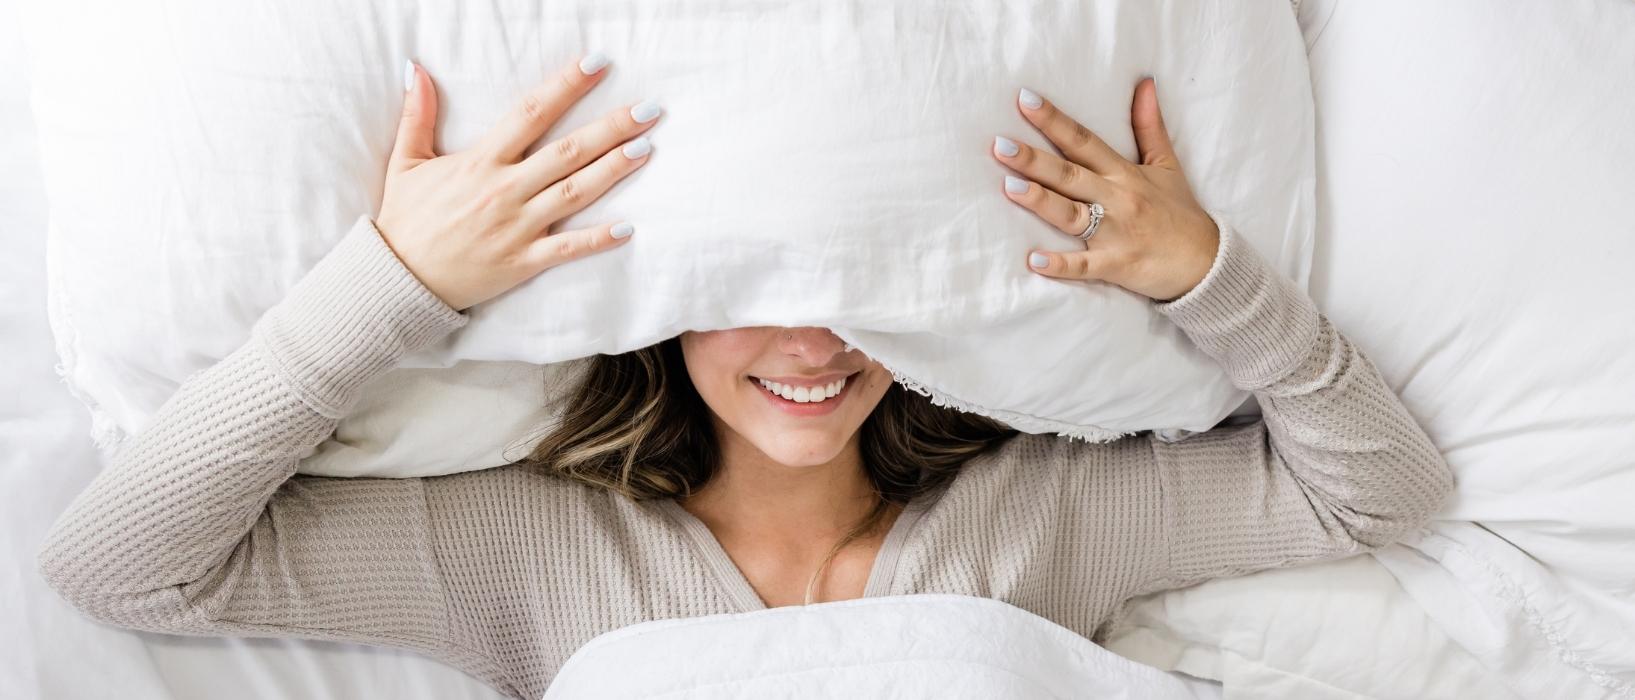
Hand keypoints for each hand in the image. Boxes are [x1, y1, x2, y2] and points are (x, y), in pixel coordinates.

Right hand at [376, 54, 659, 311]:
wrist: (396, 280)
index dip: (567, 86)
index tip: (597, 64)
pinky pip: (568, 249)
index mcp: (480, 161)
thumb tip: (415, 68)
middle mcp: (505, 190)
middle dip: (611, 128)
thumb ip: (417, 114)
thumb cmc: (404, 220)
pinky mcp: (522, 262)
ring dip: (613, 170)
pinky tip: (629, 227)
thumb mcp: (405, 162)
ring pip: (574, 193)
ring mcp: (517, 227)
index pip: (532, 113)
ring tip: (647, 148)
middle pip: (567, 151)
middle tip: (650, 110)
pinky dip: (598, 239)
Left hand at [992, 78, 1219, 302]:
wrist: (1208, 262)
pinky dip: (1061, 265)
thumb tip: (1144, 83)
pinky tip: (1034, 260)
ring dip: (1041, 201)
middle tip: (1000, 145)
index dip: (1054, 121)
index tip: (1025, 100)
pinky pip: (1085, 266)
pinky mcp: (1117, 264)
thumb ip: (1149, 125)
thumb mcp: (1167, 165)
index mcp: (1124, 173)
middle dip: (1034, 159)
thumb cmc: (1181, 214)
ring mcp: (1116, 232)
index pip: (1083, 140)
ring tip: (1009, 186)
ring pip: (1071, 214)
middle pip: (1070, 174)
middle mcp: (1117, 198)